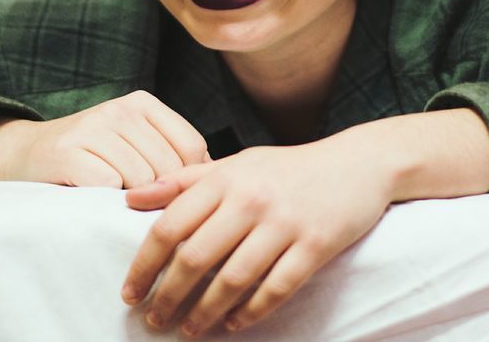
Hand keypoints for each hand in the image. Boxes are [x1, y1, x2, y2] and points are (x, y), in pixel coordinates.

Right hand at [0, 90, 209, 186]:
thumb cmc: (89, 158)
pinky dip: (105, 202)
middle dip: (161, 196)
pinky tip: (92, 198)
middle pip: (170, 169)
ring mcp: (93, 127)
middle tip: (140, 207)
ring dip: (132, 202)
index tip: (173, 199)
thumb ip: (170, 154)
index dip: (189, 181)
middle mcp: (120, 109)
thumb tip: (219, 182)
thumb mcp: (133, 143)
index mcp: (143, 103)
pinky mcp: (69, 152)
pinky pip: (110, 188)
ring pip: (142, 181)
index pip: (192, 148)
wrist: (20, 155)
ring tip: (114, 201)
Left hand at [119, 138, 393, 335]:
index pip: (170, 226)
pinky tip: (234, 324)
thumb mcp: (235, 164)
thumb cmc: (288, 168)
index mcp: (225, 178)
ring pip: (233, 280)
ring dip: (205, 313)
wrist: (358, 164)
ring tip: (189, 330)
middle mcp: (251, 199)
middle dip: (169, 297)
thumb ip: (184, 181)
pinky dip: (251, 312)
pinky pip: (277, 288)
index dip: (144, 265)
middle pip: (195, 258)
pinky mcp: (316, 244)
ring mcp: (285, 222)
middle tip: (155, 321)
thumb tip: (130, 198)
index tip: (130, 294)